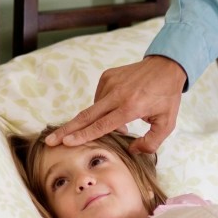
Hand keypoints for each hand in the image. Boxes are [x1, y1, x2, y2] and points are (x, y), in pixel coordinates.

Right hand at [44, 56, 186, 153]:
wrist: (166, 66)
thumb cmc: (167, 97)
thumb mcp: (166, 123)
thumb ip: (151, 142)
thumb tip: (132, 151)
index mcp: (130, 107)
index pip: (102, 125)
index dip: (83, 135)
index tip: (66, 142)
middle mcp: (117, 94)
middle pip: (86, 116)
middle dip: (67, 130)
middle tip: (51, 141)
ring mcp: (110, 83)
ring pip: (95, 108)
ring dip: (99, 119)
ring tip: (124, 119)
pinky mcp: (107, 76)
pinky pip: (99, 97)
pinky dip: (104, 107)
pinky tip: (119, 105)